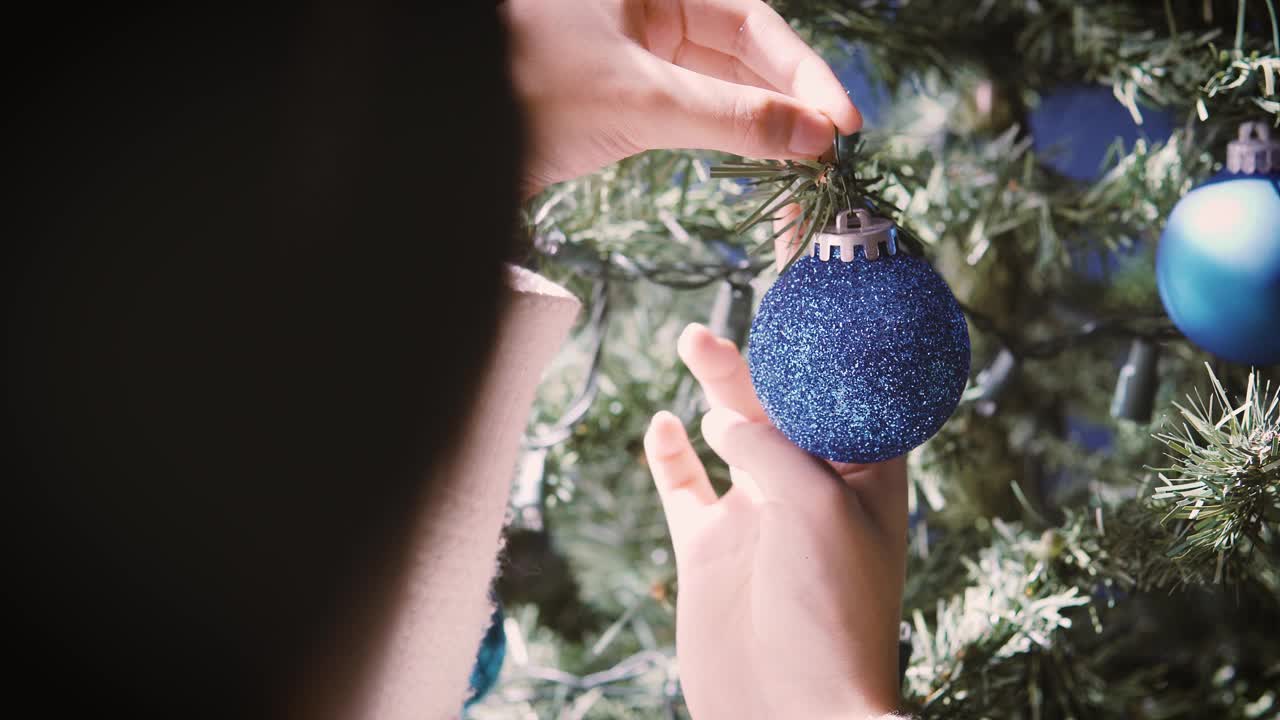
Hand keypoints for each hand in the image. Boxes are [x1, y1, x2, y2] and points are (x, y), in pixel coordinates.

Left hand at [501, 0, 860, 194]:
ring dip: (762, 120)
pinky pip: (688, 112)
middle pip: (741, 50)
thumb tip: (814, 136)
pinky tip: (756, 158)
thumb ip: (731, 115)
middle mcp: (645, 9)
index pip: (751, 21)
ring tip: (805, 160)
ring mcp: (632, 55)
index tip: (841, 123)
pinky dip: (724, 136)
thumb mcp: (639, 99)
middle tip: (831, 148)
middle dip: (788, 96)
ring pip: (718, 84)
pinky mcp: (618, 99)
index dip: (803, 71)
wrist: (441, 142)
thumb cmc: (525, 91)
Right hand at [644, 322, 907, 719]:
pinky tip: (665, 425)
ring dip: (714, 384)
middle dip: (753, 356)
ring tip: (694, 341)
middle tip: (713, 328)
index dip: (829, 335)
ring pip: (731, 429)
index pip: (846, 386)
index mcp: (864, 473)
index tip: (814, 277)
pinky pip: (686, 485)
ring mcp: (759, 514)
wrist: (791, 713)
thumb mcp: (817, 509)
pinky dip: (672, 453)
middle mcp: (811, 485)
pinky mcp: (712, 546)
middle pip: (779, 399)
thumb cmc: (831, 614)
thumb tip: (718, 416)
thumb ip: (770, 448)